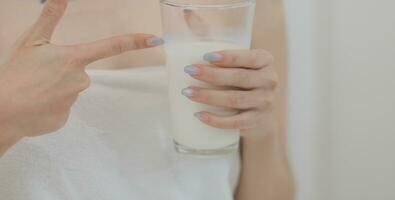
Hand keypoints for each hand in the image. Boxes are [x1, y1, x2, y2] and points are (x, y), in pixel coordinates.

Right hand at [0, 0, 162, 140]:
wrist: (1, 111)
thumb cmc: (15, 73)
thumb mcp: (30, 42)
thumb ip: (49, 18)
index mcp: (74, 58)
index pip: (112, 46)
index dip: (135, 41)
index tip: (156, 40)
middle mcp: (80, 80)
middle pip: (79, 73)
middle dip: (63, 73)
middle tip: (38, 77)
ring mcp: (74, 101)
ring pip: (69, 91)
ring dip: (55, 89)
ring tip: (34, 91)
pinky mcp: (65, 118)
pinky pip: (62, 107)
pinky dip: (50, 105)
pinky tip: (36, 104)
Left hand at [182, 49, 276, 129]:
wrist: (260, 111)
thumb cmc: (241, 79)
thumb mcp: (239, 61)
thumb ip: (218, 45)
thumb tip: (191, 21)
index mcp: (265, 61)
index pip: (248, 57)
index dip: (228, 57)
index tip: (205, 56)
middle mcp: (269, 80)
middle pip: (239, 78)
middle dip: (211, 74)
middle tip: (189, 71)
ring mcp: (265, 102)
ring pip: (235, 99)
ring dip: (209, 96)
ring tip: (188, 92)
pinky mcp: (256, 120)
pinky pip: (235, 122)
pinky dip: (216, 120)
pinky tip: (199, 114)